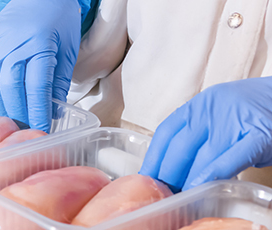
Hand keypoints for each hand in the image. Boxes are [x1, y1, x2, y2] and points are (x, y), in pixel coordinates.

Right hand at [0, 0, 81, 132]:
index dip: (37, 110)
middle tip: (23, 130)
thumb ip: (57, 82)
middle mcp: (14, 42)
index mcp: (40, 44)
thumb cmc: (58, 21)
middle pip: (10, 85)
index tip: (41, 128)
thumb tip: (52, 113)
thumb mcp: (67, 51)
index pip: (36, 86)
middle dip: (16, 112)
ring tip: (5, 120)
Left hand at [140, 77, 271, 191]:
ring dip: (188, 180)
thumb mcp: (219, 116)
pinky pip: (232, 158)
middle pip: (180, 147)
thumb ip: (199, 136)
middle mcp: (213, 110)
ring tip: (180, 197)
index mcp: (199, 105)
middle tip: (163, 193)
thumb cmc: (254, 112)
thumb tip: (174, 167)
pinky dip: (213, 174)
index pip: (166, 133)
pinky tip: (202, 186)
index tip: (146, 178)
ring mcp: (235, 122)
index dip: (154, 158)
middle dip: (168, 175)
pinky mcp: (259, 136)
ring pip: (203, 155)